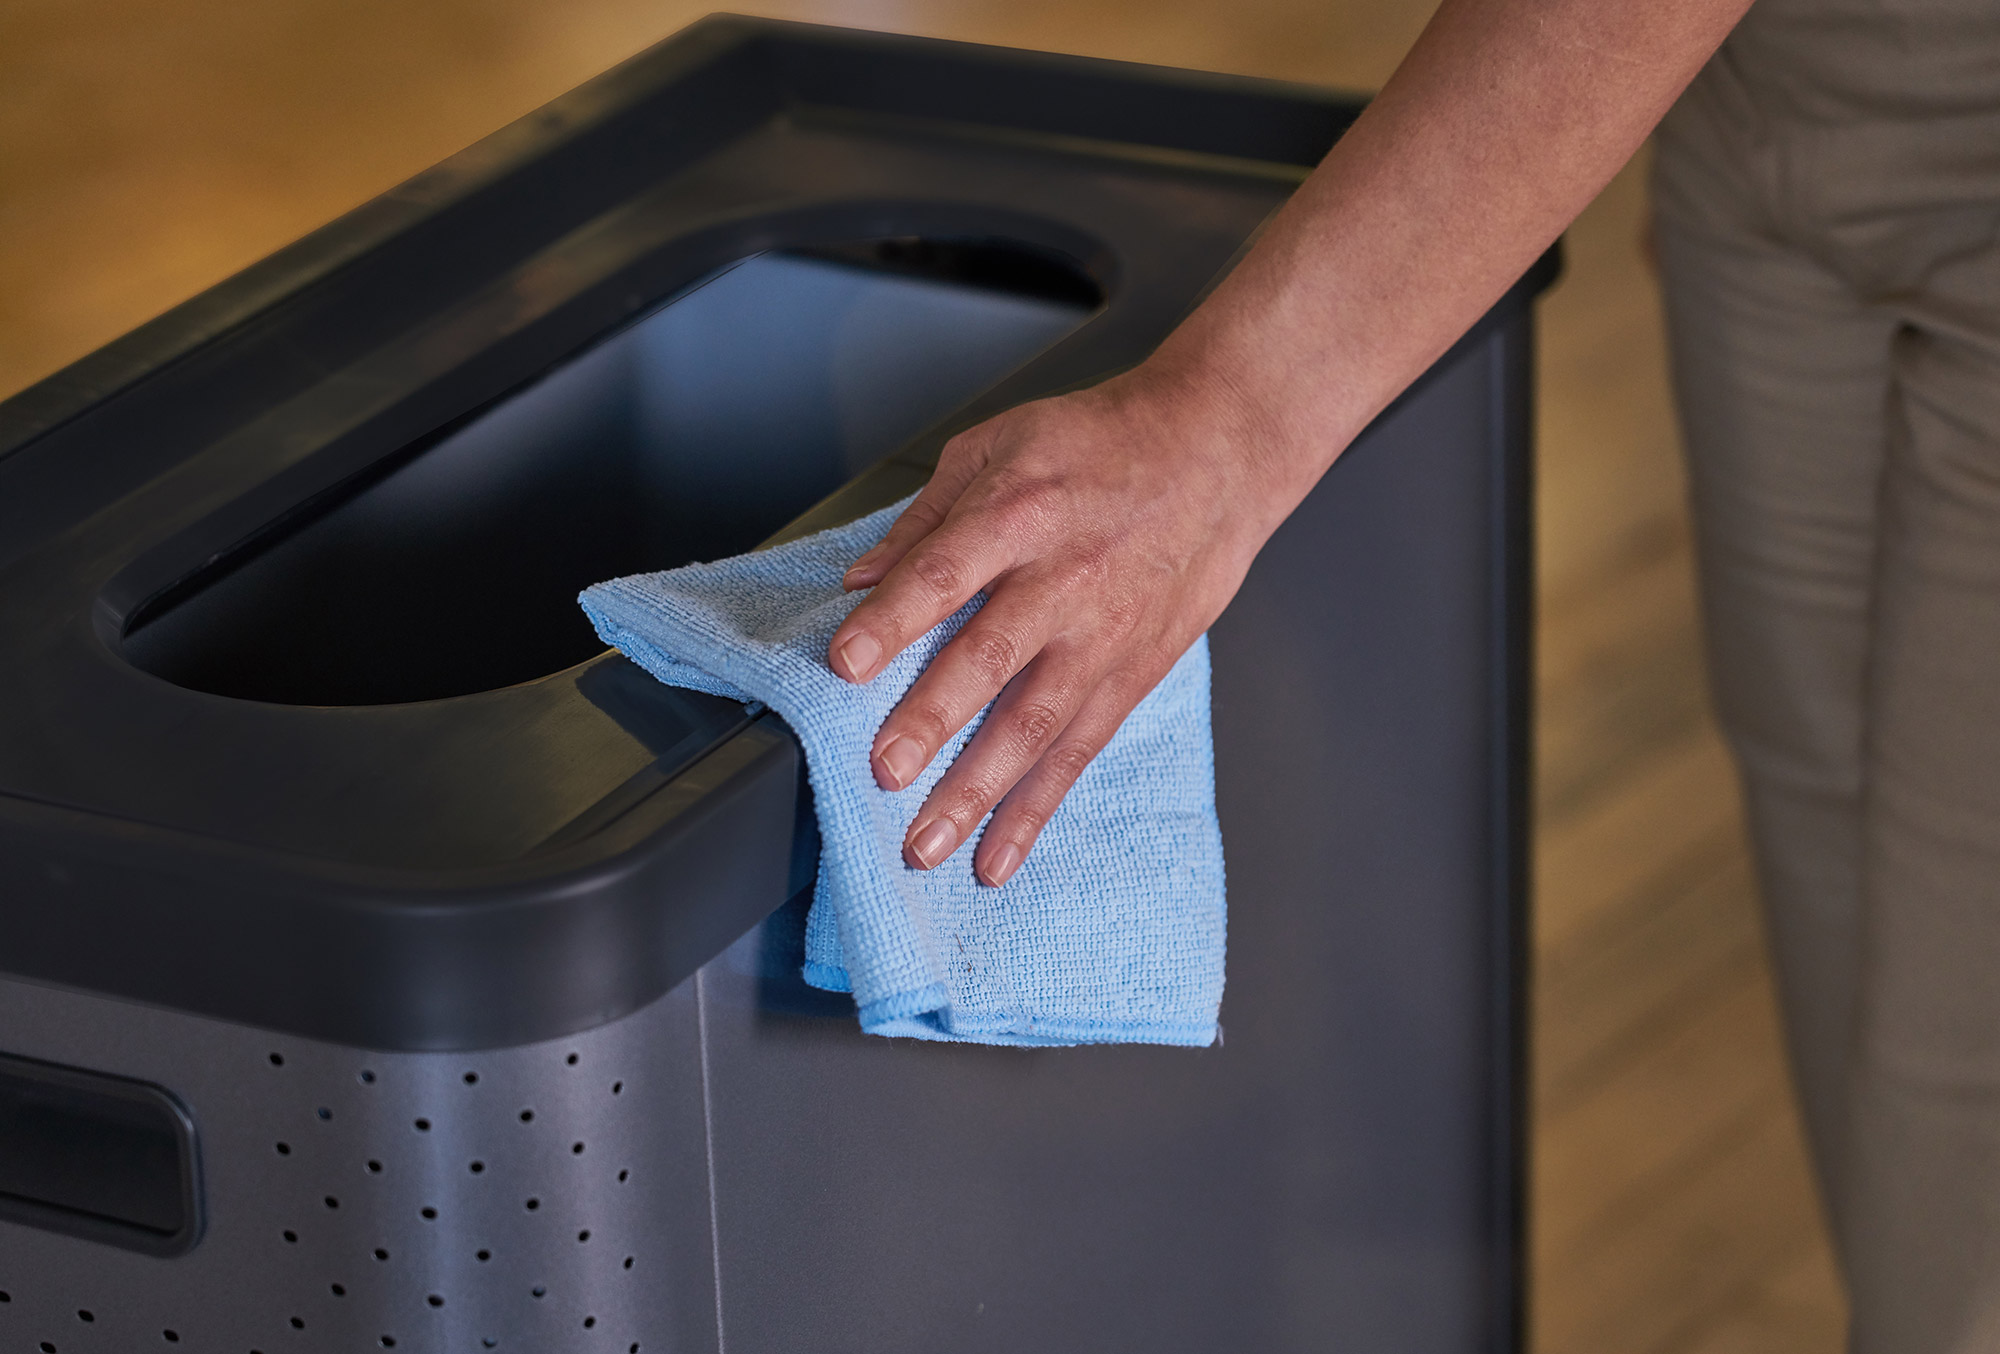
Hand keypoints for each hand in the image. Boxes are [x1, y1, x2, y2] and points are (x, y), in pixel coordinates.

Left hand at [825, 362, 1301, 886]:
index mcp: (1020, 511)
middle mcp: (1064, 578)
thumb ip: (926, 517)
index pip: (946, 571)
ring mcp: (1102, 636)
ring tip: (926, 845)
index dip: (894, 619)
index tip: (846, 663)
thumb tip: (860, 580)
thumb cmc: (1103, 443)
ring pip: (1036, 723)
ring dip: (977, 791)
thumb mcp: (1001, 443)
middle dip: (934, 719)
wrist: (1218, 453)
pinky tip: (997, 856)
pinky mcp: (1131, 675)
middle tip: (885, 771)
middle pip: (992, 656)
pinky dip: (1036, 810)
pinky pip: (1078, 752)